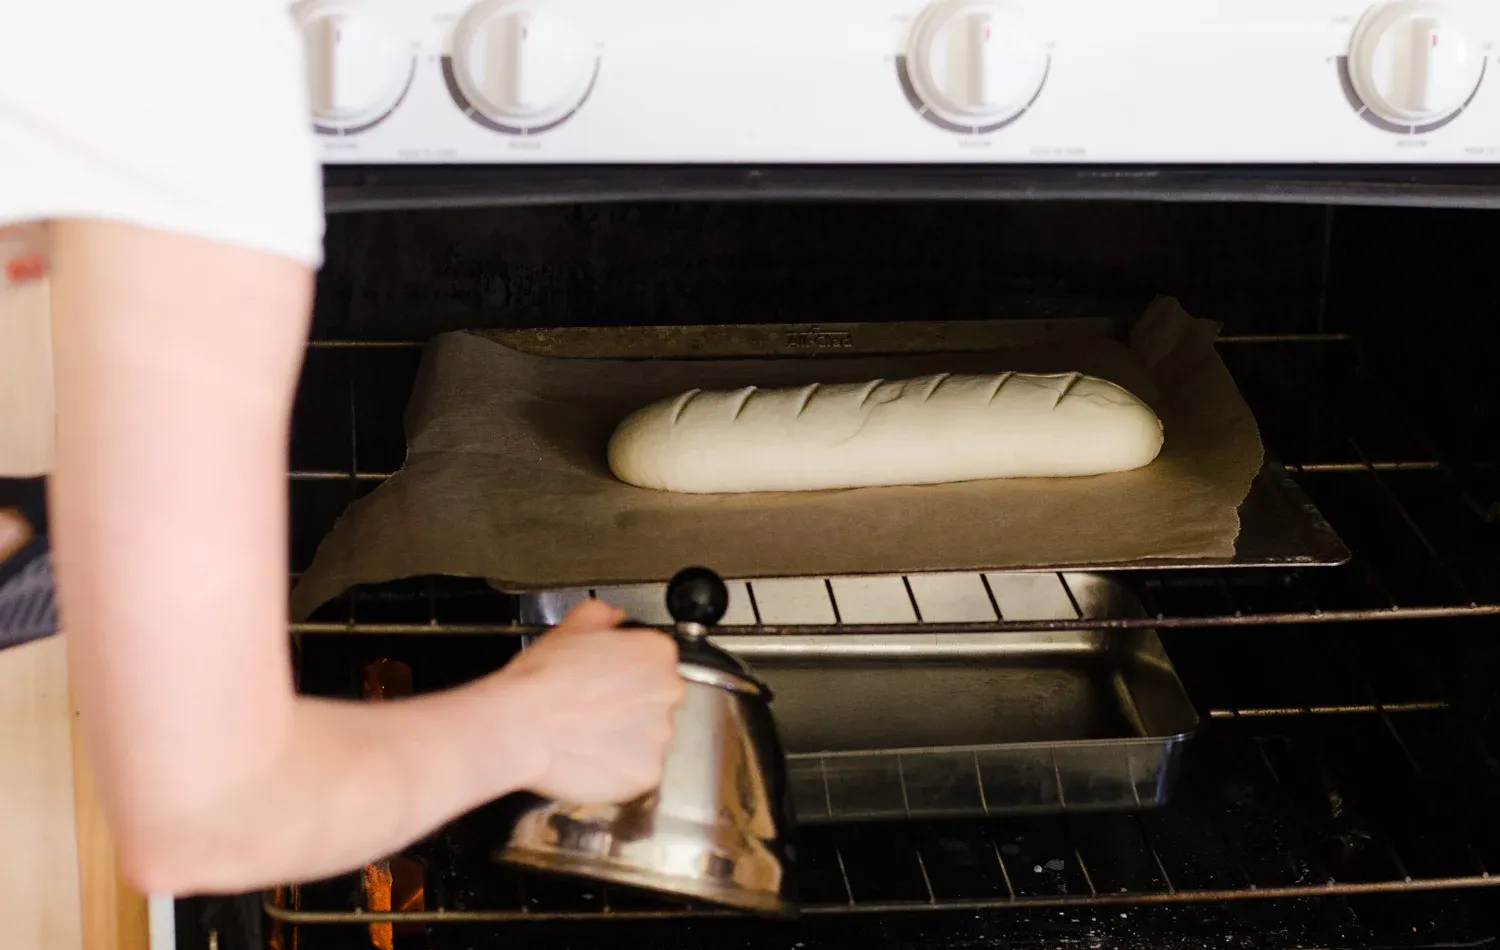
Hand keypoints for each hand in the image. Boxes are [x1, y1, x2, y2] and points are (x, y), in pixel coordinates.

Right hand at [495, 600, 682, 803]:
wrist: (522, 725)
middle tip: (593, 710)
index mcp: (656, 653)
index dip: (627, 673)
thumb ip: (601, 615)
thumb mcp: (570, 627)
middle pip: (656, 701)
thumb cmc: (542, 681)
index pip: (656, 663)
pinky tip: (591, 757)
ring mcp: (660, 736)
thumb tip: (611, 617)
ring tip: (588, 735)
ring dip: (625, 738)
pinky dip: (618, 769)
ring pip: (648, 738)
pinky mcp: (646, 773)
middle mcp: (667, 693)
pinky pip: (638, 772)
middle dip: (630, 706)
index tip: (608, 682)